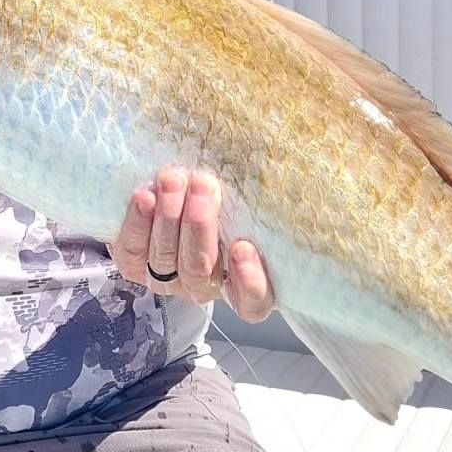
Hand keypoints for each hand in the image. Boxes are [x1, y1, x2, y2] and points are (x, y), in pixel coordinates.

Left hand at [110, 167, 274, 322]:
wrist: (174, 193)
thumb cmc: (227, 197)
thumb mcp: (250, 197)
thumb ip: (267, 192)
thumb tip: (319, 149)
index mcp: (243, 281)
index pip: (254, 302)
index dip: (249, 282)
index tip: (243, 247)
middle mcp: (204, 286)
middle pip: (200, 271)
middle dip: (200, 227)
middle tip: (204, 186)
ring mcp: (167, 279)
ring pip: (165, 261)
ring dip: (168, 218)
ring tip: (173, 179)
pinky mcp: (135, 265)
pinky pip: (131, 253)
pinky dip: (136, 224)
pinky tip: (145, 196)